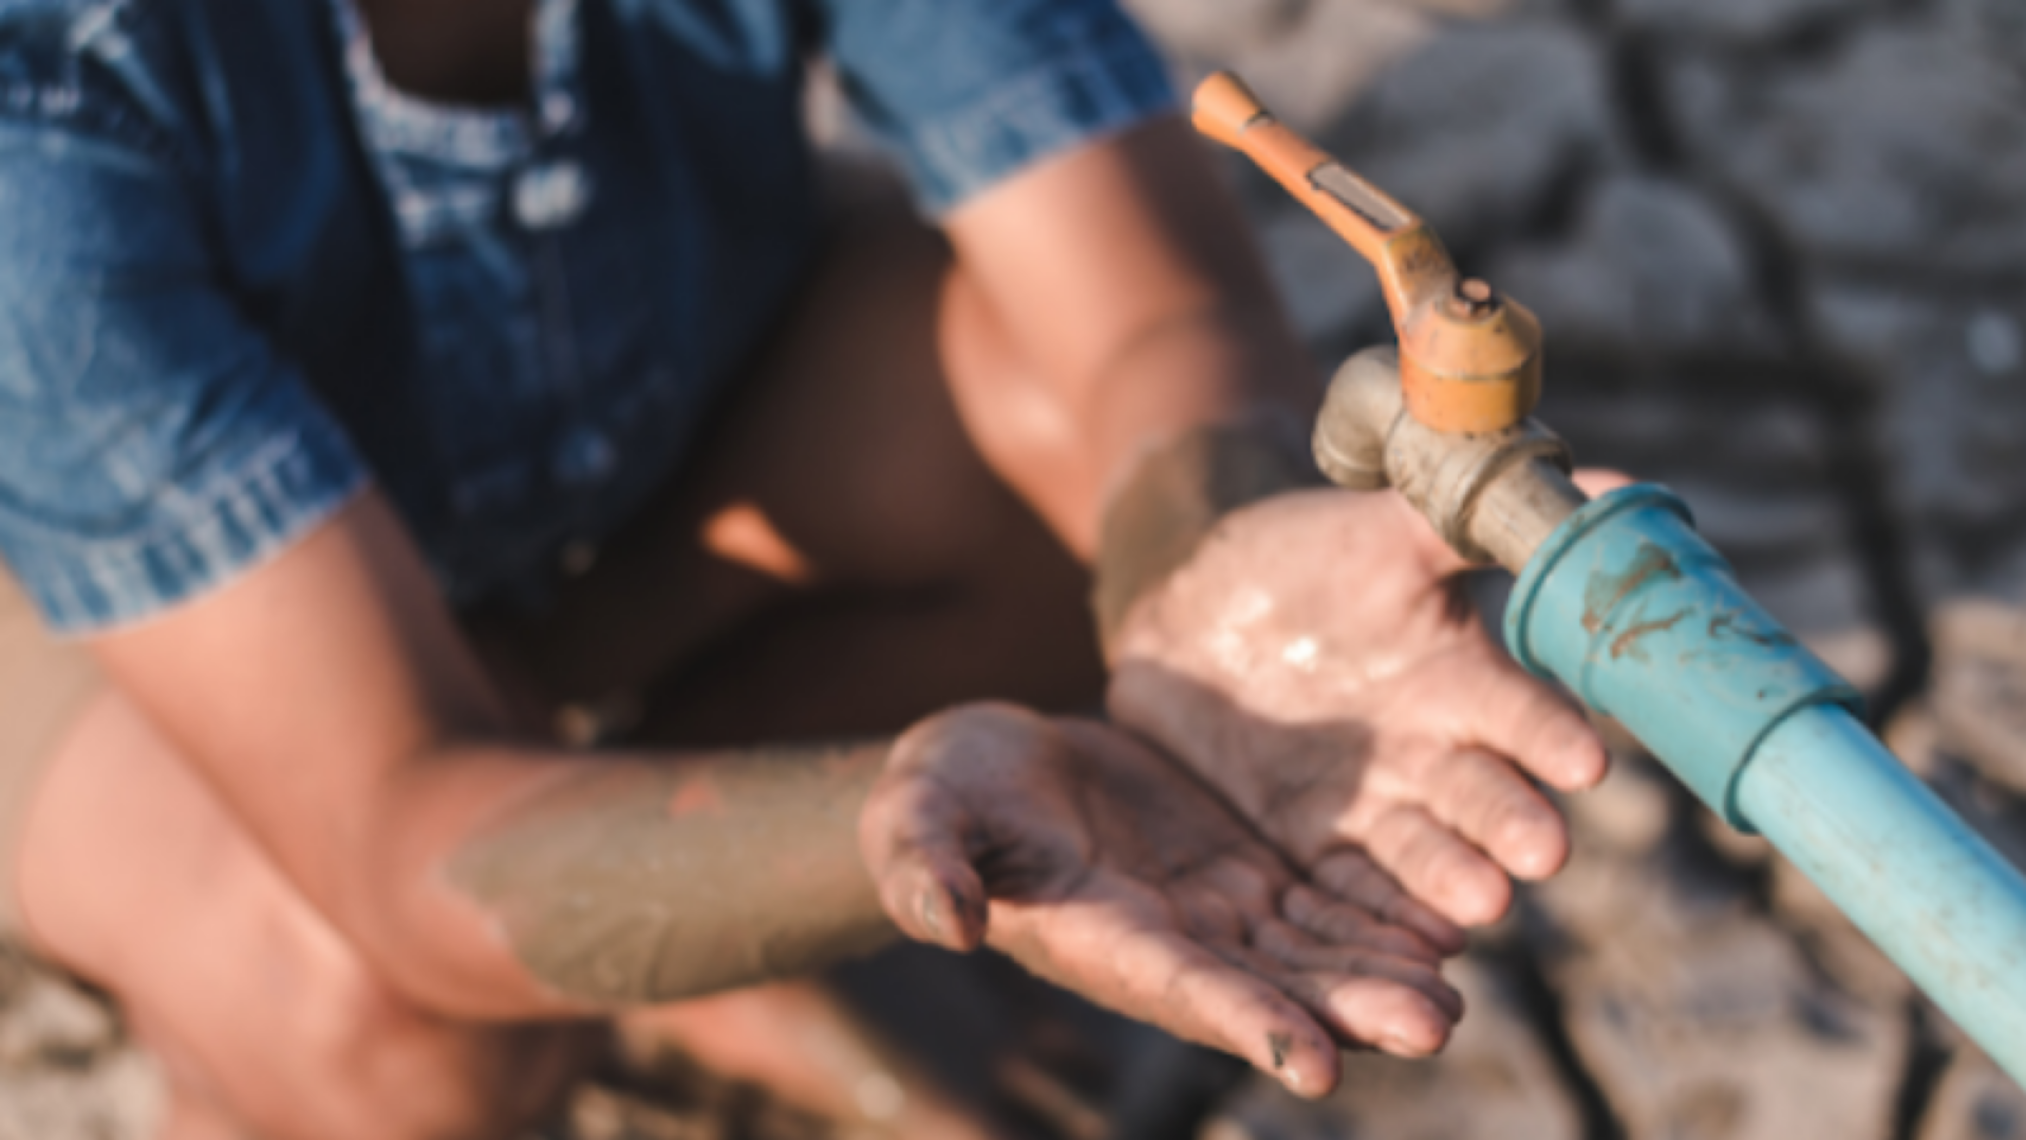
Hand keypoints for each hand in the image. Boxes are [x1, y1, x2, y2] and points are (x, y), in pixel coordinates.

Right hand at [859, 703, 1462, 1097]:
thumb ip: (927, 867)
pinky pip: (1320, 900)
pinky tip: (1445, 921)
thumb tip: (942, 922)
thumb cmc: (936, 796)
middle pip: (1273, 987)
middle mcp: (1169, 943)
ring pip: (1310, 952)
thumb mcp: (916, 818)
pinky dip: (1375, 915)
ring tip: (1457, 986)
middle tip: (1436, 1023)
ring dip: (1379, 972)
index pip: (1180, 988)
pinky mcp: (1240, 870)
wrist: (983, 768)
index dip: (1247, 1026)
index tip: (1314, 1063)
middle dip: (1350, 1010)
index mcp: (1098, 940)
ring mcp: (1212, 909)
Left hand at [1106, 479, 1617, 928]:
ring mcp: (1375, 802)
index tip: (1585, 758)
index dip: (1551, 734)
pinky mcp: (1310, 841)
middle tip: (1543, 851)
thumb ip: (1478, 519)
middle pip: (1483, 797)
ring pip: (1423, 852)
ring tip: (1480, 905)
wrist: (1198, 601)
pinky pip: (1346, 885)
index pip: (1521, 712)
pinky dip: (1375, 915)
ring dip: (1454, 880)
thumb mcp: (1390, 526)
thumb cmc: (1308, 554)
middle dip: (1512, 824)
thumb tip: (1611, 480)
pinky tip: (1403, 942)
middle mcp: (1435, 752)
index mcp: (1464, 680)